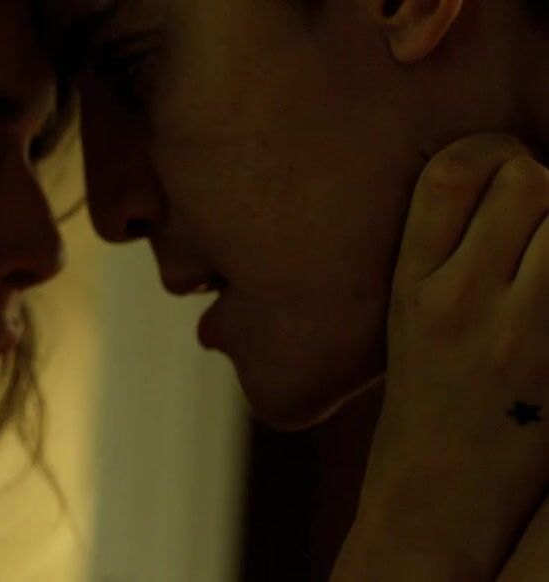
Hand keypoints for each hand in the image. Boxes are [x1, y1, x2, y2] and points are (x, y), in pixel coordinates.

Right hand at [333, 133, 548, 579]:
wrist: (442, 498)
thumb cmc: (430, 405)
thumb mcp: (408, 321)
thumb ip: (448, 255)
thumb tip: (518, 185)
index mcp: (413, 285)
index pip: (453, 171)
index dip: (494, 152)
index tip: (507, 174)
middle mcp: (462, 302)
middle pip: (530, 178)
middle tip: (544, 220)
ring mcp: (522, 332)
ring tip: (548, 258)